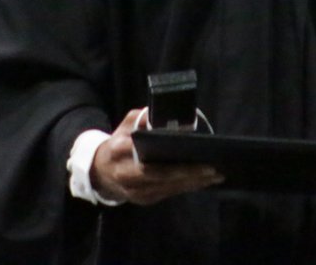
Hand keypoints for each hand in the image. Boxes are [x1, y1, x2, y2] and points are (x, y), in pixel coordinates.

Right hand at [90, 109, 223, 204]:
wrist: (99, 170)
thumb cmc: (118, 141)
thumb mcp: (126, 124)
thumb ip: (143, 118)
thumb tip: (165, 115)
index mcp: (118, 152)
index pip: (147, 161)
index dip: (172, 162)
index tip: (194, 154)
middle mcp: (125, 175)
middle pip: (162, 177)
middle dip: (190, 174)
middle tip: (214, 168)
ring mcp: (134, 192)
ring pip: (168, 188)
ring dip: (194, 183)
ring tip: (216, 174)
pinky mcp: (143, 200)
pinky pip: (169, 193)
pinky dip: (187, 187)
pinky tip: (204, 181)